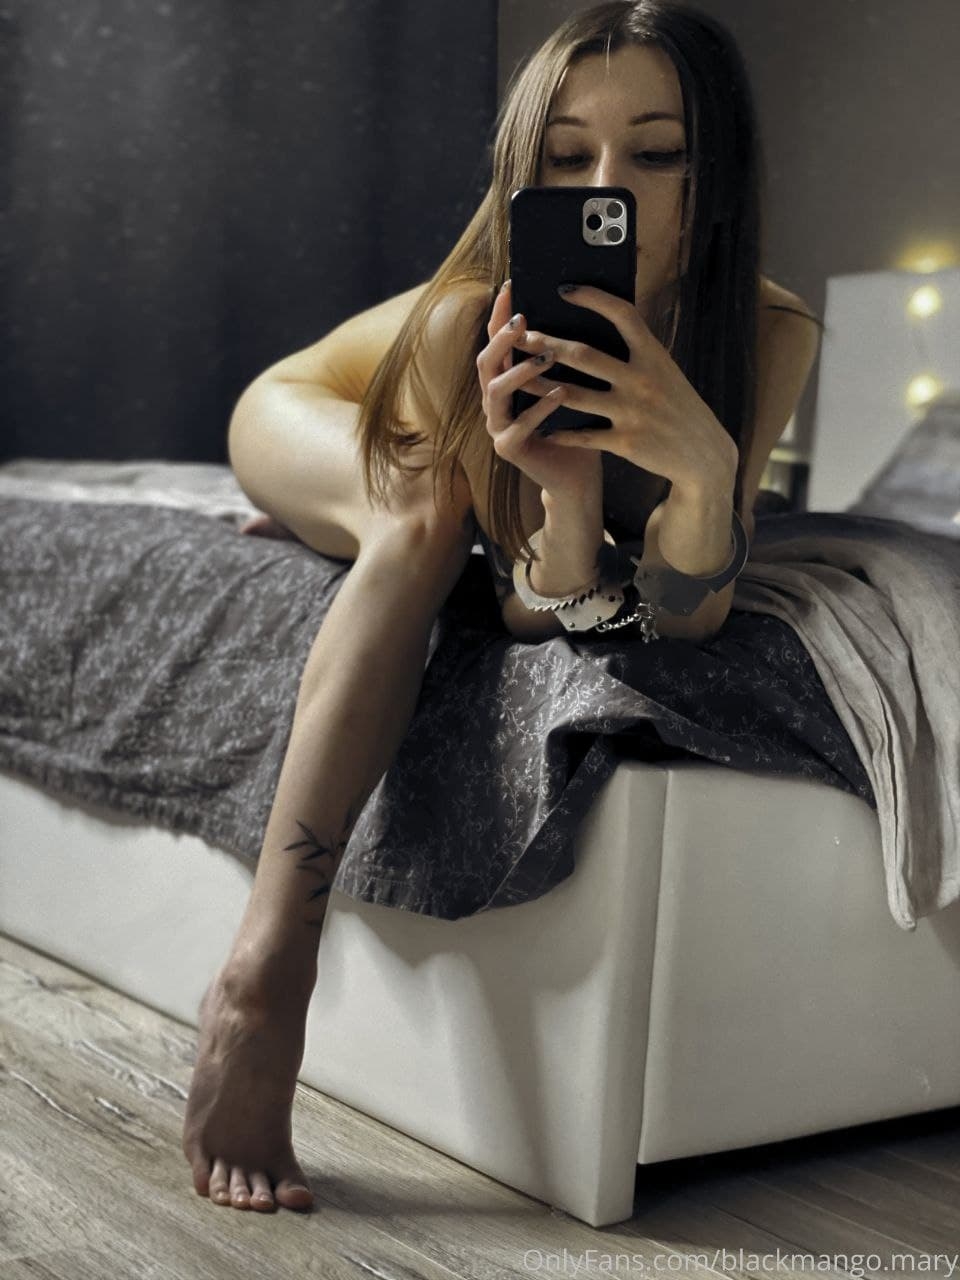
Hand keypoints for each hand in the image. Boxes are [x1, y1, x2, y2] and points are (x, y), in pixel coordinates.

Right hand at [477, 281, 601, 500]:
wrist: (577, 474)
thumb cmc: (577, 424)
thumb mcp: (572, 382)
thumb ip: (565, 354)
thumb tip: (583, 306)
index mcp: (507, 379)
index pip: (497, 340)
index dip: (500, 314)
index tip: (511, 287)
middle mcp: (495, 400)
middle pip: (485, 361)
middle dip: (503, 339)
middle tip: (523, 321)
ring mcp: (497, 425)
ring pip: (495, 391)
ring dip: (520, 370)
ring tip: (548, 357)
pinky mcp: (507, 448)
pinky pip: (518, 425)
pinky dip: (540, 408)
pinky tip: (561, 393)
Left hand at [514, 283, 738, 494]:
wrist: (703, 455)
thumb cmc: (678, 407)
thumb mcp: (665, 371)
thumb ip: (637, 351)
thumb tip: (602, 324)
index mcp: (654, 355)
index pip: (622, 315)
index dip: (593, 298)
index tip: (564, 288)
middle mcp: (642, 379)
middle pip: (584, 355)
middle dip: (548, 344)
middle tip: (521, 336)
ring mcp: (633, 412)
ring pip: (573, 395)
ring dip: (540, 386)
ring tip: (517, 378)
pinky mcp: (626, 443)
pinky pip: (583, 435)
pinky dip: (560, 431)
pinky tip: (541, 426)